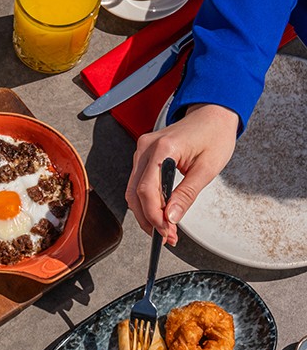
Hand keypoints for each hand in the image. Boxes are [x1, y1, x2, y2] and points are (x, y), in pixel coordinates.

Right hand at [126, 103, 239, 244]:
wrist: (213, 113)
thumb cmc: (214, 134)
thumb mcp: (207, 168)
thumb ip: (187, 194)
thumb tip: (172, 217)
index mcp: (163, 148)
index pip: (147, 190)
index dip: (154, 216)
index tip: (167, 232)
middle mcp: (146, 148)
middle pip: (135, 193)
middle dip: (149, 219)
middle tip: (167, 236)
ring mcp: (142, 151)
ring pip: (134, 191)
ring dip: (146, 213)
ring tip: (165, 229)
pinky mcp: (144, 156)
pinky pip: (138, 184)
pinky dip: (147, 202)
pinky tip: (160, 213)